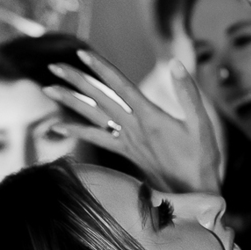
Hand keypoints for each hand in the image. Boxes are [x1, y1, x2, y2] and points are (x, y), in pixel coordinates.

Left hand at [45, 48, 222, 193]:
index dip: (101, 68)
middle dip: (76, 80)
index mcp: (150, 117)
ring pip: (93, 117)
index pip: (120, 86)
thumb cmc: (202, 160)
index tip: (82, 53)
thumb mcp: (202, 125)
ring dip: (70, 102)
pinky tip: (58, 127)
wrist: (195, 196)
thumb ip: (188, 93)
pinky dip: (76, 131)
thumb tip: (175, 63)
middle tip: (54, 65)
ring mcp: (127, 142)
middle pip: (99, 99)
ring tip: (48, 89)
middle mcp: (134, 128)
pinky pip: (96, 140)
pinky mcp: (127, 154)